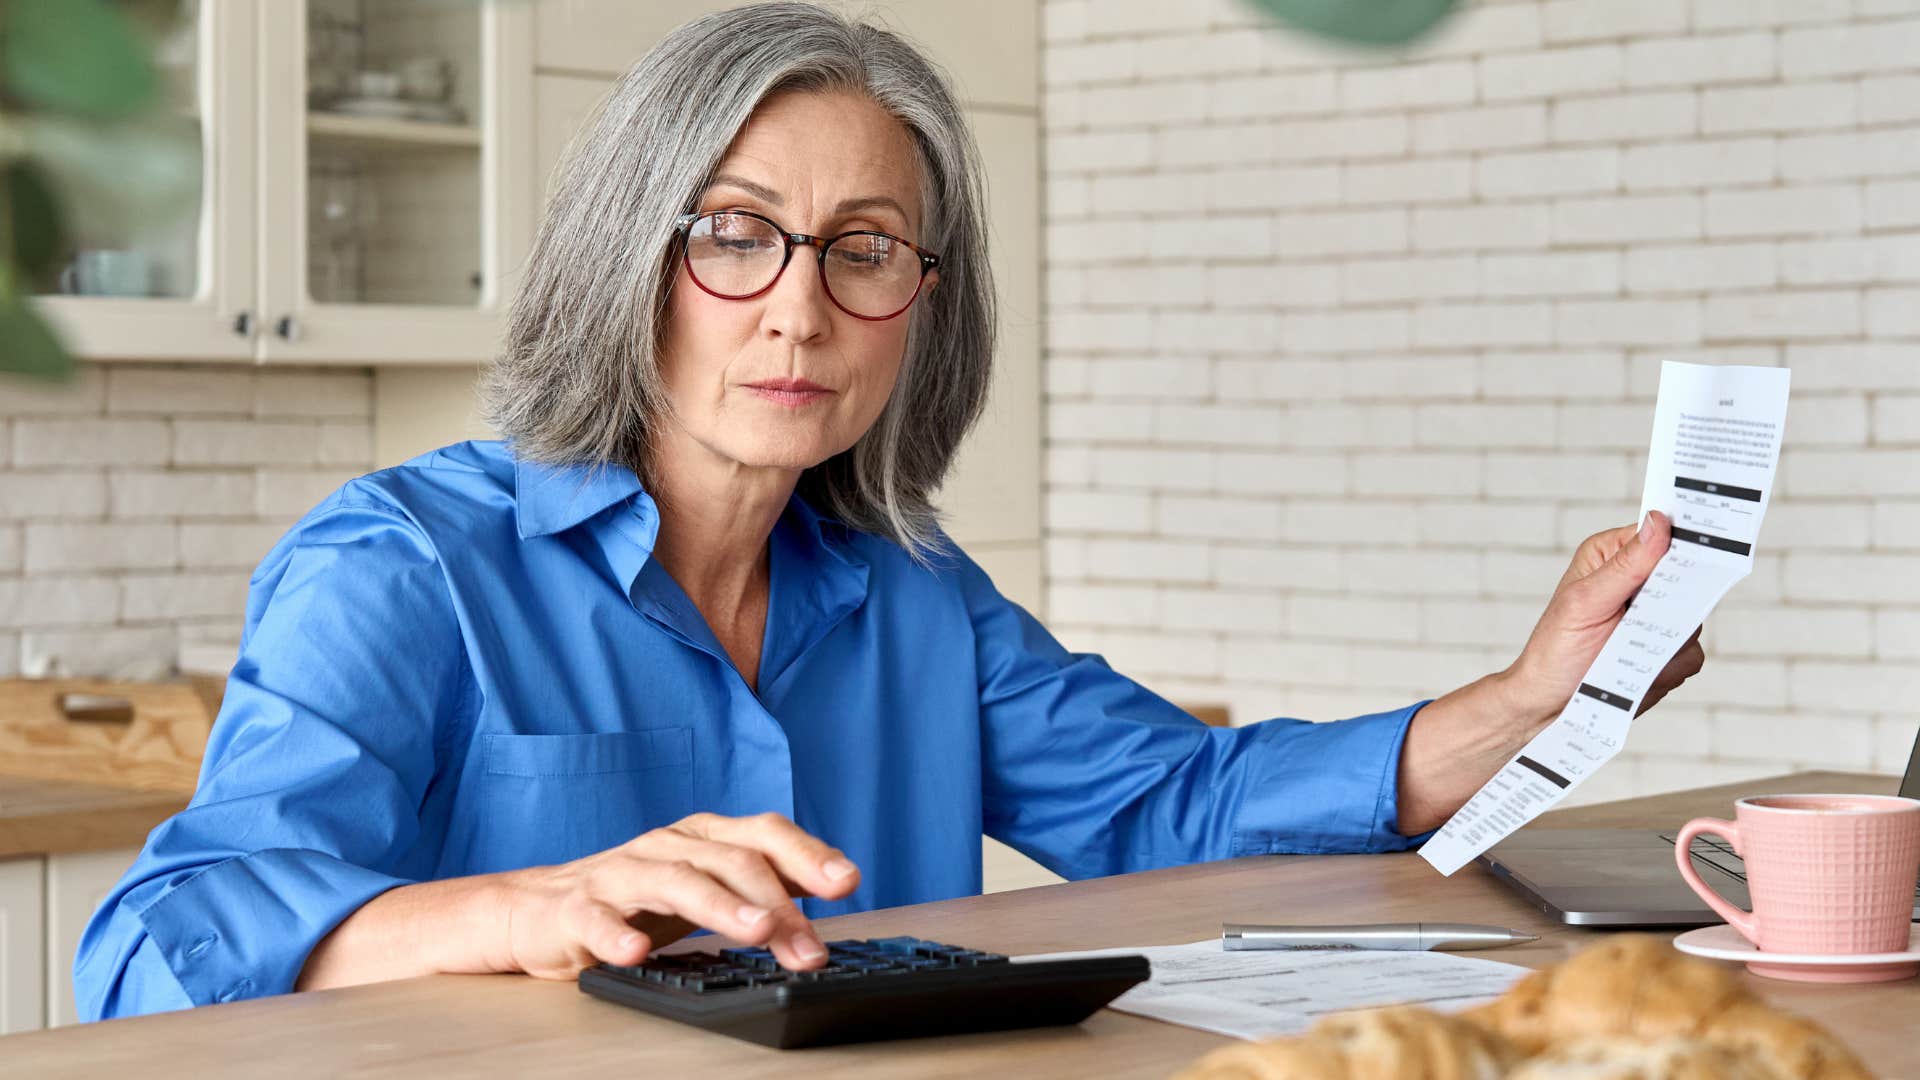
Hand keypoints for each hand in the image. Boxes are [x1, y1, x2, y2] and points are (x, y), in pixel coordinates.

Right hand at [494, 811, 860, 980]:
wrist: (535, 910)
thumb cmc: (634, 899)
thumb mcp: (705, 885)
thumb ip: (763, 881)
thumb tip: (834, 885)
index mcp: (702, 837)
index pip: (764, 833)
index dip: (808, 854)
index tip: (847, 882)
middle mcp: (666, 845)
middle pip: (731, 862)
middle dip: (778, 903)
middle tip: (810, 946)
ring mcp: (621, 873)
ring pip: (677, 881)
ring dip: (721, 906)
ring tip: (756, 932)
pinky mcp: (576, 908)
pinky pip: (598, 919)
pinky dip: (617, 935)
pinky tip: (635, 953)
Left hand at [1501, 510, 1706, 725]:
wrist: (1551, 704)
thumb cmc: (1554, 650)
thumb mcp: (1585, 602)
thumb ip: (1625, 565)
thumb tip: (1659, 522)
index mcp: (1612, 556)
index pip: (1661, 534)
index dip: (1683, 540)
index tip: (1700, 549)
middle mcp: (1637, 581)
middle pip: (1687, 577)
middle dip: (1675, 602)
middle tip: (1649, 619)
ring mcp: (1655, 617)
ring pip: (1694, 619)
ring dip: (1665, 641)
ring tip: (1627, 653)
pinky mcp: (1666, 651)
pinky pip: (1691, 654)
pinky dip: (1667, 667)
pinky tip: (1639, 673)